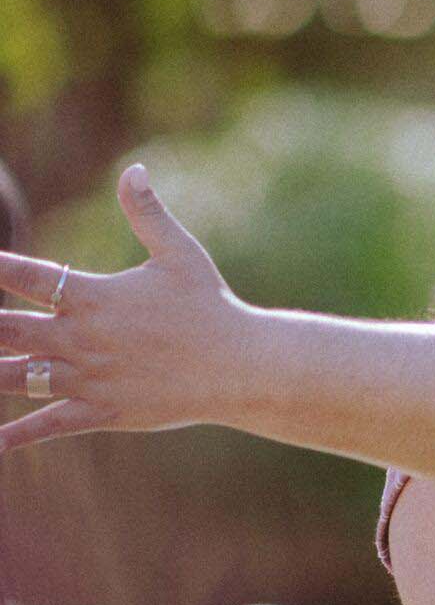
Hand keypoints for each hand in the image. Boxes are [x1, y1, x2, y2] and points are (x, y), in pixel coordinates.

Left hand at [0, 165, 244, 451]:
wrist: (240, 367)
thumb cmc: (212, 307)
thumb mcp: (180, 253)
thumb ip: (148, 213)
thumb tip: (133, 169)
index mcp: (93, 296)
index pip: (27, 275)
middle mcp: (81, 338)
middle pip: (5, 329)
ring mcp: (88, 378)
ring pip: (16, 377)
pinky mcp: (102, 412)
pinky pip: (48, 424)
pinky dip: (14, 436)